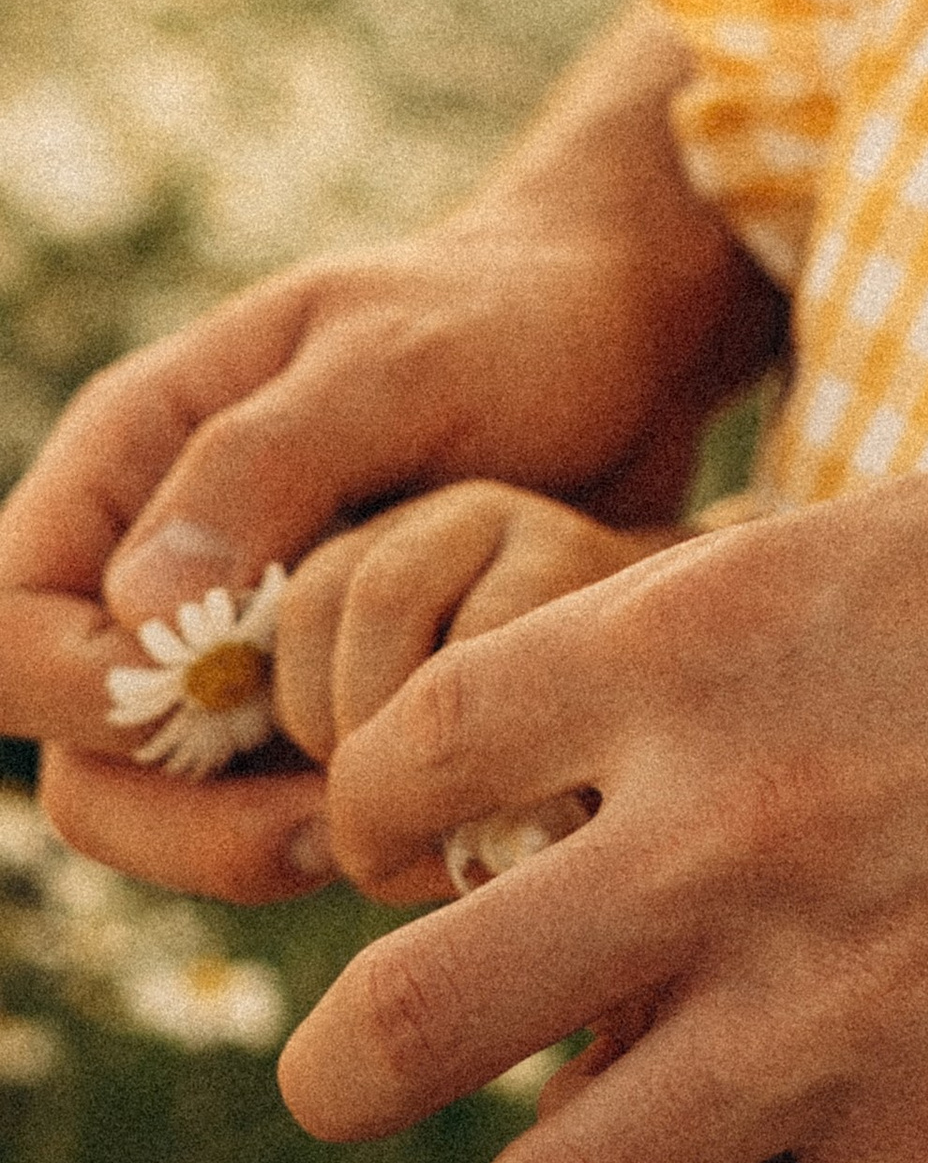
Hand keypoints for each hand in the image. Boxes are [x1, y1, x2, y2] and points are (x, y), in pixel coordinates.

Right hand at [0, 7, 778, 902]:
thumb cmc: (511, 318)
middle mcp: (155, 559)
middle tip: (324, 822)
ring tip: (378, 825)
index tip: (218, 698)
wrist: (629, 342)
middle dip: (176, 815)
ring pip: (164, 808)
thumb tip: (137, 606)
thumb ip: (264, 465)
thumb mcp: (396, 361)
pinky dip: (326, 829)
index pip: (9, 623)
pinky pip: (270, 808)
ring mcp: (232, 641)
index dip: (78, 689)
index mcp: (132, 457)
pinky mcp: (315, 696)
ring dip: (252, 843)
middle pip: (75, 751)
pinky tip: (423, 812)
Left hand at [276, 453, 927, 1162]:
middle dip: (345, 1072)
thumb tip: (505, 745)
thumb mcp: (839, 543)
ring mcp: (848, 1007)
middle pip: (404, 1022)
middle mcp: (735, 831)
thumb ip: (665, 644)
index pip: (395, 769)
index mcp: (689, 649)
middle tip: (358, 1079)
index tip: (398, 861)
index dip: (365, 826)